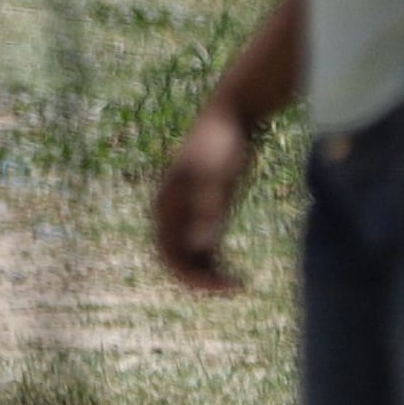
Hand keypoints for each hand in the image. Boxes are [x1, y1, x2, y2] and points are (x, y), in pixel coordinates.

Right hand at [152, 105, 254, 294]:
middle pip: (177, 260)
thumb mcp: (219, 177)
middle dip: (201, 280)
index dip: (191, 277)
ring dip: (208, 274)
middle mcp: (170, 214)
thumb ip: (209, 211)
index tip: (220, 287)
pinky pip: (202, 246)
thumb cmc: (223, 143)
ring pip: (189, 256)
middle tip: (234, 289)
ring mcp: (186, 212)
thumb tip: (201, 247)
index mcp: (166, 206)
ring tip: (238, 284)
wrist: (230, 115)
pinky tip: (236, 271)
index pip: (168, 256)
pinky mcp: (202, 209)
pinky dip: (215, 261)